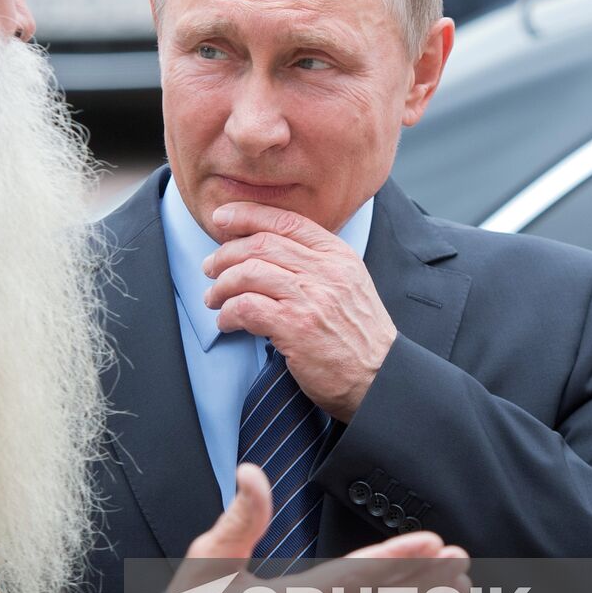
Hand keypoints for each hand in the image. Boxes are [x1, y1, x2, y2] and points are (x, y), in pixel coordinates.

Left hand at [203, 202, 396, 421]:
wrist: (381, 378)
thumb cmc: (359, 337)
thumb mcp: (348, 285)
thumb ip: (316, 264)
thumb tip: (265, 250)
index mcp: (338, 256)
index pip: (286, 221)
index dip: (247, 214)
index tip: (221, 218)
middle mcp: (325, 271)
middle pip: (260, 244)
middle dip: (225, 254)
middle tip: (210, 268)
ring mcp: (311, 298)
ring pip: (248, 273)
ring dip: (221, 286)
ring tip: (213, 298)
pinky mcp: (295, 327)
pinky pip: (246, 308)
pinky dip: (228, 314)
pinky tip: (226, 322)